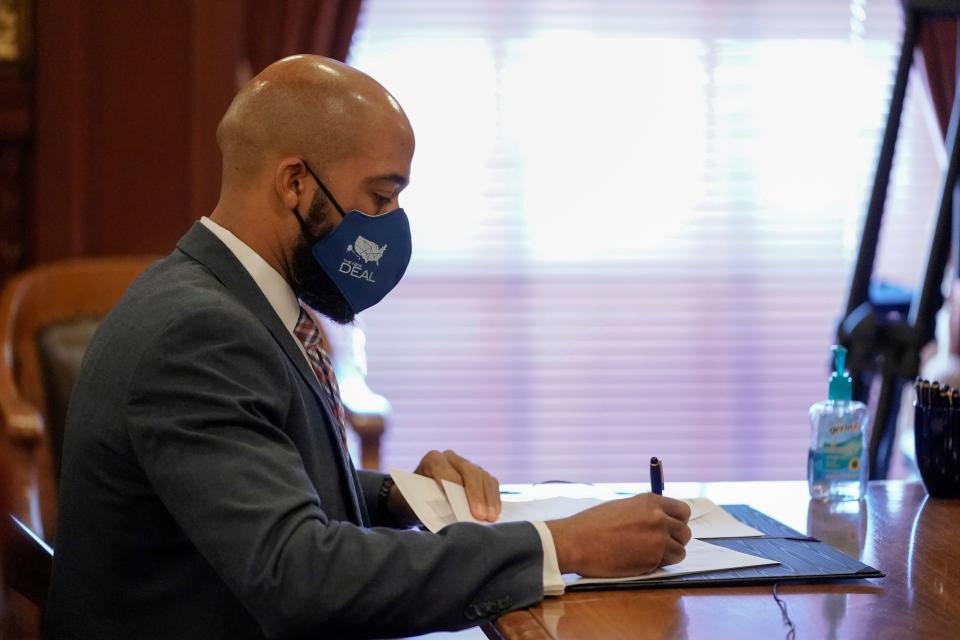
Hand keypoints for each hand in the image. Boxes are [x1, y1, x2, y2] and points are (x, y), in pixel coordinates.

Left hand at [411, 449, 500, 521]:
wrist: (419, 499)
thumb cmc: (416, 503)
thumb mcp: (418, 504)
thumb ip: (431, 506)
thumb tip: (451, 518)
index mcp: (432, 460)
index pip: (444, 469)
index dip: (452, 484)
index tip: (459, 504)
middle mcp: (452, 458)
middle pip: (469, 471)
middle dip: (475, 495)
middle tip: (480, 516)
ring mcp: (468, 465)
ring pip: (483, 477)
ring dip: (489, 499)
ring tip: (490, 518)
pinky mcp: (480, 476)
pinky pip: (491, 484)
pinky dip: (494, 499)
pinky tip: (494, 513)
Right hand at [545, 493, 691, 576]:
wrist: (576, 541)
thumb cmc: (593, 523)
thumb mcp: (623, 507)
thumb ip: (646, 511)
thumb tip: (662, 519)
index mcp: (651, 502)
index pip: (683, 511)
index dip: (678, 521)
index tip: (670, 527)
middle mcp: (658, 519)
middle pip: (685, 532)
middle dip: (676, 539)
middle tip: (660, 543)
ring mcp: (657, 541)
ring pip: (680, 551)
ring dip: (669, 554)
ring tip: (648, 554)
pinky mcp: (651, 561)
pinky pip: (665, 565)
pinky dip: (656, 565)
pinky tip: (637, 560)